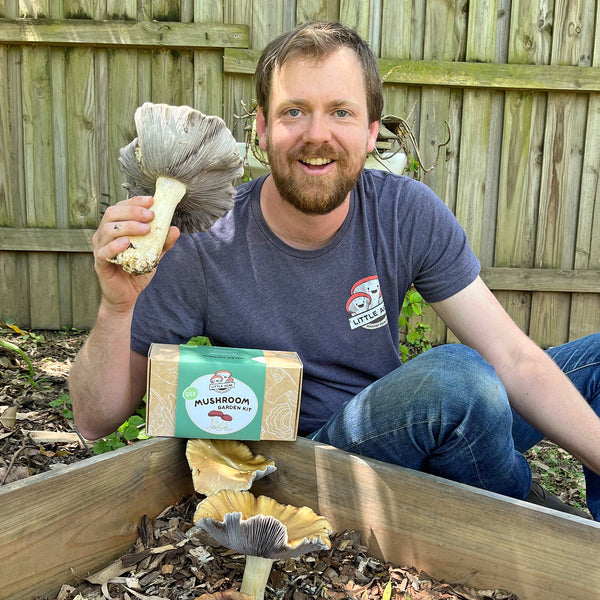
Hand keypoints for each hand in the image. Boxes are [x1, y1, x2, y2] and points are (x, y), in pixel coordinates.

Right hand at [92, 196, 179, 312]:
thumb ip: (163, 242)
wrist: (127, 296)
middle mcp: (105, 235)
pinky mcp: (100, 264)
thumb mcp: (154, 255)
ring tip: (146, 229)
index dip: (135, 202)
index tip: (151, 200)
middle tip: (151, 216)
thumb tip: (175, 229)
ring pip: (107, 230)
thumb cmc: (136, 271)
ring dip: (128, 226)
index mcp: (116, 228)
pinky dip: (115, 245)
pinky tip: (127, 243)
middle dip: (133, 211)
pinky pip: (103, 251)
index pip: (121, 208)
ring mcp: (100, 248)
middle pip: (112, 214)